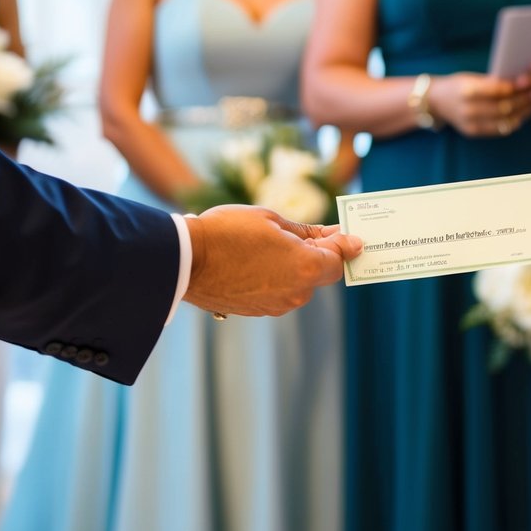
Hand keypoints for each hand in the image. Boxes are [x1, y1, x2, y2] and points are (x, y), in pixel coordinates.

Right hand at [183, 205, 363, 315]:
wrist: (184, 260)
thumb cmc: (228, 232)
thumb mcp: (271, 220)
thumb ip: (310, 232)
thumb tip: (341, 237)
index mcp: (307, 268)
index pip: (339, 258)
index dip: (344, 245)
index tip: (346, 234)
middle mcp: (297, 293)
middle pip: (320, 273)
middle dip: (316, 253)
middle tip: (300, 233)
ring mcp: (277, 305)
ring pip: (298, 284)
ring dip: (294, 266)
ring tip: (266, 245)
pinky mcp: (258, 311)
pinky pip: (279, 292)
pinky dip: (275, 277)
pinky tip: (254, 261)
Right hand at [426, 72, 530, 136]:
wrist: (435, 101)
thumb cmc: (457, 85)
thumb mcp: (471, 77)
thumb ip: (492, 81)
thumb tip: (520, 81)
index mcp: (466, 91)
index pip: (496, 90)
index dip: (514, 87)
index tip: (529, 81)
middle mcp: (468, 109)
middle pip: (503, 107)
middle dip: (523, 100)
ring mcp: (470, 123)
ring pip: (504, 121)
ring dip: (522, 112)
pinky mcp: (474, 132)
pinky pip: (500, 130)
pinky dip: (514, 122)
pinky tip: (523, 114)